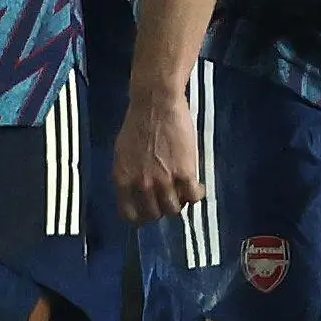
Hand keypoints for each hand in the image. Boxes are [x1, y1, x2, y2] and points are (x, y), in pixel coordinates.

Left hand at [113, 79, 201, 224]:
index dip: (141, 218)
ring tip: (184, 192)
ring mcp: (164, 180)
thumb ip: (129, 174)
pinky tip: (197, 186)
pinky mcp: (185, 173)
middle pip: (154, 214)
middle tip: (169, 199)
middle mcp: (141, 185)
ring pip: (174, 209)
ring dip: (180, 203)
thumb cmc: (138, 122)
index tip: (149, 212)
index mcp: (123, 180)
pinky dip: (197, 195)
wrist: (156, 103)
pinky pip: (193, 196)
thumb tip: (136, 190)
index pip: (130, 215)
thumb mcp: (123, 153)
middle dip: (162, 209)